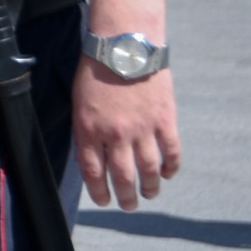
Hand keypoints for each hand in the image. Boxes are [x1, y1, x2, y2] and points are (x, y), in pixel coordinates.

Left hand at [74, 61, 180, 209]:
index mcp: (88, 129)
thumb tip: (93, 155)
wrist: (124, 45)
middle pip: (122, 177)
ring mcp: (142, 130)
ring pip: (149, 171)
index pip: (93, 172)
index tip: (103, 201)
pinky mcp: (164, 121)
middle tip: (128, 205)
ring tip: (149, 194)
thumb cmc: (96, 69)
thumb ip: (86, 129)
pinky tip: (168, 174)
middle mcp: (115, 135)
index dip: (98, 191)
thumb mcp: (79, 101)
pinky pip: (171, 153)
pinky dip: (171, 168)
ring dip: (150, 187)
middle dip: (125, 197)